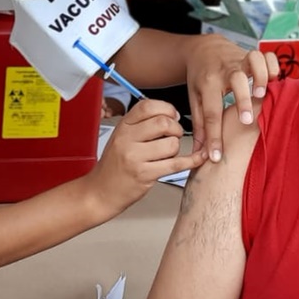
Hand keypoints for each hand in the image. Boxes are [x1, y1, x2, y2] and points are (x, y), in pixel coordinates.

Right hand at [84, 100, 206, 216]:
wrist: (100, 192)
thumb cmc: (114, 166)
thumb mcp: (121, 138)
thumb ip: (142, 125)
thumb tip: (172, 116)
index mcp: (123, 126)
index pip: (148, 106)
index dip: (167, 109)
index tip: (173, 116)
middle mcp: (127, 139)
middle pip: (164, 123)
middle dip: (176, 129)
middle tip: (174, 137)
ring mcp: (135, 157)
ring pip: (171, 144)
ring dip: (176, 149)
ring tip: (167, 155)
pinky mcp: (144, 174)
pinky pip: (176, 164)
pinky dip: (191, 161)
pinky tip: (197, 159)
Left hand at [185, 35, 279, 161]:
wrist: (204, 48)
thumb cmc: (201, 77)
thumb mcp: (195, 99)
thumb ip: (200, 124)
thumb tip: (198, 153)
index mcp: (207, 83)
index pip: (211, 113)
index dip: (213, 137)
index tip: (216, 157)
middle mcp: (225, 70)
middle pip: (236, 81)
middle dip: (243, 100)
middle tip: (247, 120)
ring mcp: (240, 60)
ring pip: (254, 60)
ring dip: (261, 76)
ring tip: (263, 94)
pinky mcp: (253, 56)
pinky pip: (268, 56)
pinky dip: (273, 66)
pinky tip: (273, 81)